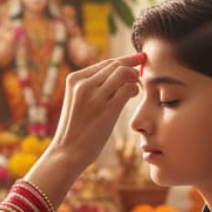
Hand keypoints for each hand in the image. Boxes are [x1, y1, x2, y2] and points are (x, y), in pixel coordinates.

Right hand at [45, 55, 140, 171]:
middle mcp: (83, 83)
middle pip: (116, 64)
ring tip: (138, 85)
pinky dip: (135, 89)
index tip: (137, 59)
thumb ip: (90, 87)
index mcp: (74, 79)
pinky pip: (129, 89)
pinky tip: (134, 95)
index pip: (105, 63)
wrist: (67, 152)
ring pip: (124, 72)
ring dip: (135, 76)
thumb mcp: (77, 101)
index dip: (124, 60)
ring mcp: (95, 95)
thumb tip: (116, 76)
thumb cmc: (75, 129)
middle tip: (144, 68)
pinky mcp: (107, 109)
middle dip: (133, 64)